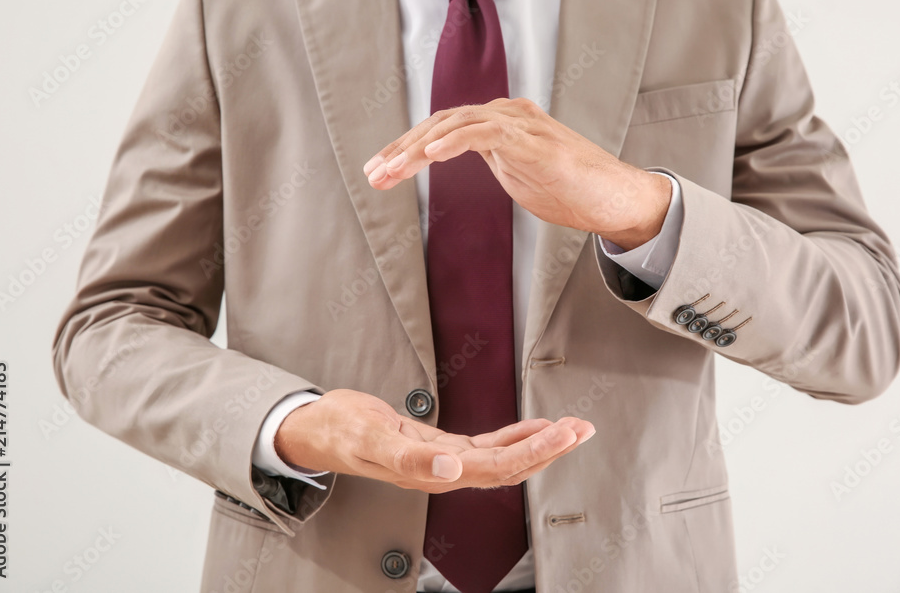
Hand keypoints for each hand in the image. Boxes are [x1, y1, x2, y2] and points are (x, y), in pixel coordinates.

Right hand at [275, 389, 594, 492]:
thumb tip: (452, 469)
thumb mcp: (367, 439)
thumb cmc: (337, 433)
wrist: (317, 429)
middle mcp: (443, 470)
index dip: (531, 452)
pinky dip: (513, 437)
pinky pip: (485, 447)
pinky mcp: (438, 448)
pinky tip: (532, 428)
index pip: (494, 467)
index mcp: (431, 471)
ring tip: (571, 428)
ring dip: (538, 444)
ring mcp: (442, 461)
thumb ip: (409, 458)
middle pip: (507, 466)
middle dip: (548, 449)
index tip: (562, 434)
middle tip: (582, 429)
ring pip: (501, 458)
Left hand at [362, 98, 671, 248]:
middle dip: (401, 149)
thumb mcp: (521, 175)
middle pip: (440, 123)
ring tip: (389, 171)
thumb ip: (494, 162)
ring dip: (416, 149)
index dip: (407, 148)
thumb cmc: (575, 191)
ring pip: (454, 124)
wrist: (617, 199)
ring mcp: (520, 123)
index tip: (380, 171)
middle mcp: (507, 114)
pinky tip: (429, 156)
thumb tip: (466, 160)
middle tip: (373, 174)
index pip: (442, 128)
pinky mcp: (532, 139)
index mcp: (501, 123)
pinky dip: (453, 141)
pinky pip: (484, 132)